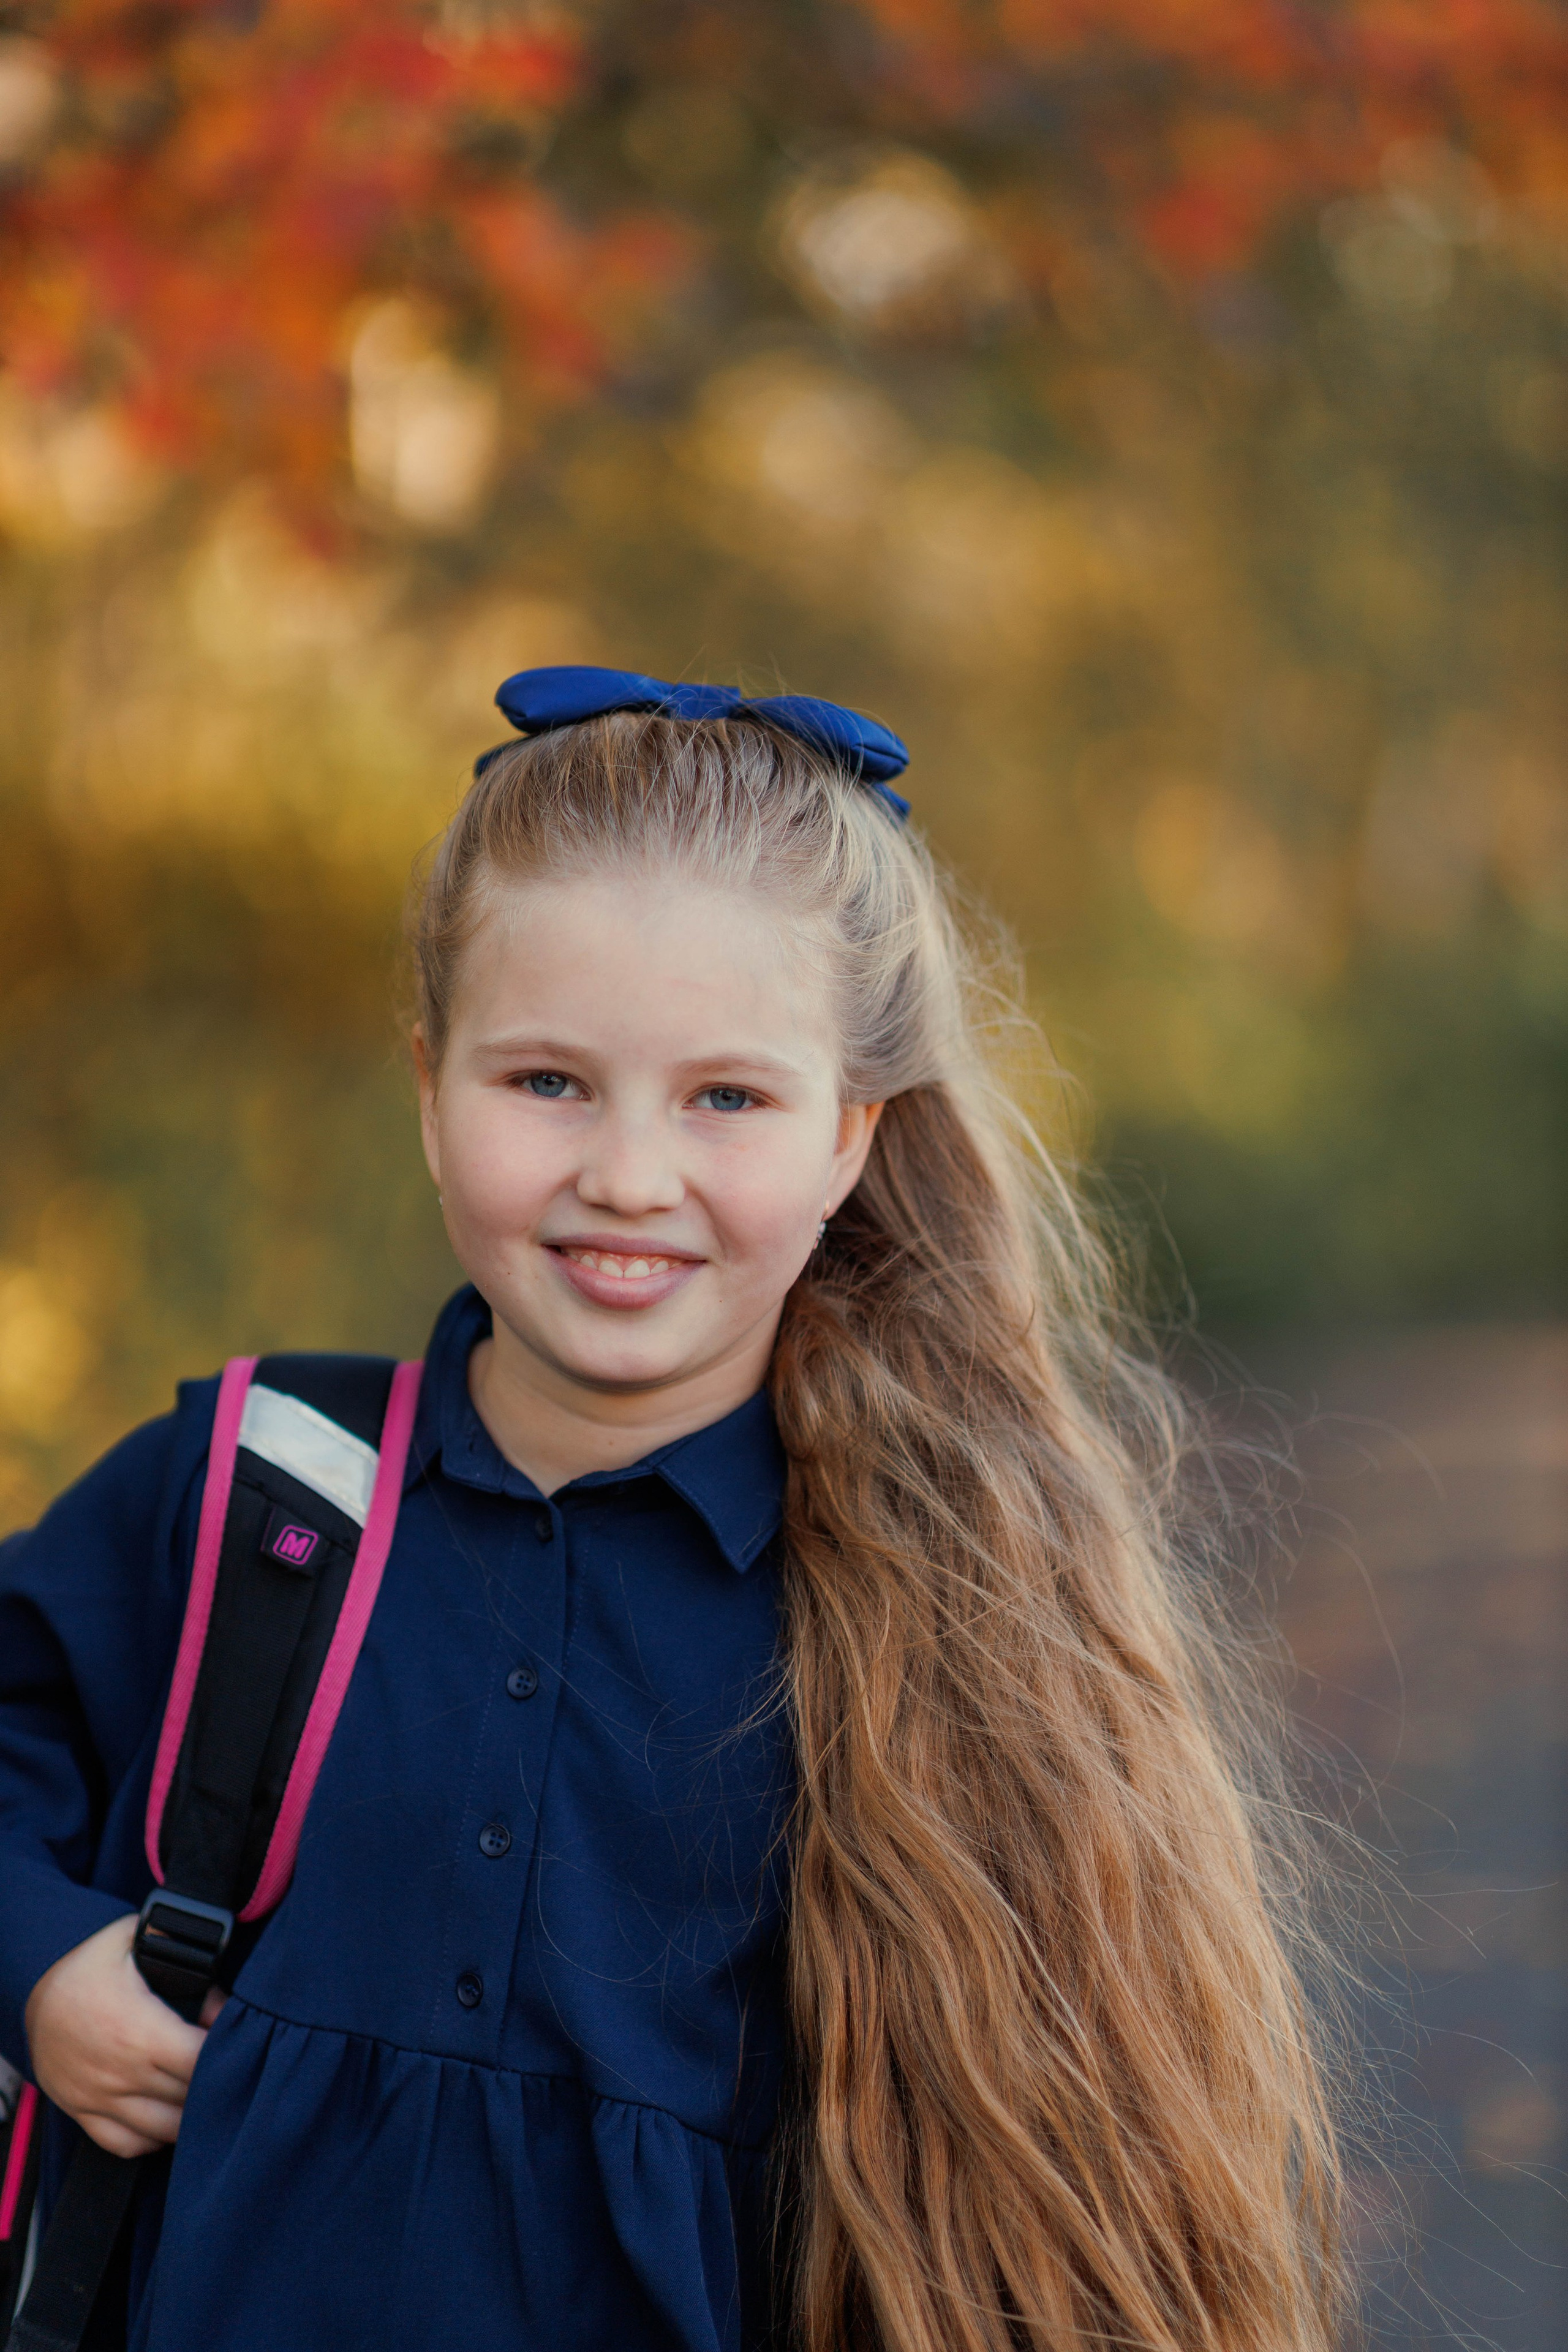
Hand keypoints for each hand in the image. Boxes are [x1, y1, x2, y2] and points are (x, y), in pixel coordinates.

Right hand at [24, 1914, 224, 2157]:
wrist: (34, 1985)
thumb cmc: (92, 1960)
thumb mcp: (138, 1940)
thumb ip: (189, 1964)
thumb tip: (225, 2004)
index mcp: (140, 2031)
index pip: (200, 2062)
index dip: (225, 2056)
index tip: (235, 2042)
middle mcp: (120, 2073)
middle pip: (188, 2098)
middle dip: (213, 2084)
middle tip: (224, 2065)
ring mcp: (98, 2098)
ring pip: (162, 2129)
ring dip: (187, 2115)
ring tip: (201, 2091)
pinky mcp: (81, 2111)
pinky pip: (124, 2144)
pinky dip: (150, 2138)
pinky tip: (165, 2115)